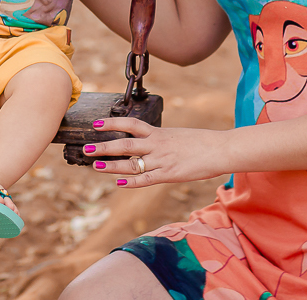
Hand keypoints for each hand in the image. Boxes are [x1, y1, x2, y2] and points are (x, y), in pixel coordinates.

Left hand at [81, 116, 227, 186]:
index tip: (96, 124)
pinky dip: (131, 182)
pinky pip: (146, 179)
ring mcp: (162, 160)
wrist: (221, 149)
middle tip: (85, 148)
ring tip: (94, 166)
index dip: (112, 123)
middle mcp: (157, 145)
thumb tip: (149, 143)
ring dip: (111, 165)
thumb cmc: (202, 142)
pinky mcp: (169, 175)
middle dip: (103, 147)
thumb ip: (161, 140)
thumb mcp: (177, 135)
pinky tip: (118, 183)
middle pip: (124, 145)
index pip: (130, 124)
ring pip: (131, 163)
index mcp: (159, 133)